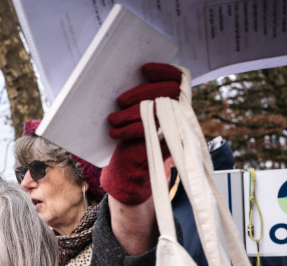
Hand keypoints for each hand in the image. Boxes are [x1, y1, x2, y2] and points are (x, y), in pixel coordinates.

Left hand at [101, 63, 181, 204]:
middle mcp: (180, 113)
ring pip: (157, 109)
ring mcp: (175, 128)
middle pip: (167, 91)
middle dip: (141, 92)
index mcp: (175, 102)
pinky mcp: (165, 144)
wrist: (129, 170)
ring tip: (112, 118)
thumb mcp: (136, 113)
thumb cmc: (130, 137)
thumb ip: (140, 96)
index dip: (163, 70)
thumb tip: (126, 75)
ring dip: (130, 113)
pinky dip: (127, 130)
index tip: (144, 69)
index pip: (178, 78)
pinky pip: (147, 130)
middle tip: (120, 99)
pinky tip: (114, 132)